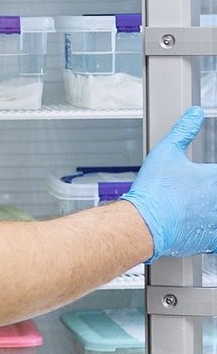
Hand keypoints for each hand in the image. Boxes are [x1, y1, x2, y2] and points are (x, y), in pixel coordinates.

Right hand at [123, 106, 216, 258]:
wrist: (144, 224)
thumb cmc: (154, 191)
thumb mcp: (166, 152)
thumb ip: (184, 130)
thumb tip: (195, 113)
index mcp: (214, 178)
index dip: (212, 175)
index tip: (207, 177)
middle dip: (212, 192)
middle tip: (200, 191)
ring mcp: (216, 222)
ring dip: (212, 210)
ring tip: (204, 207)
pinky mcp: (211, 240)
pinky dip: (212, 231)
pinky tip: (206, 226)